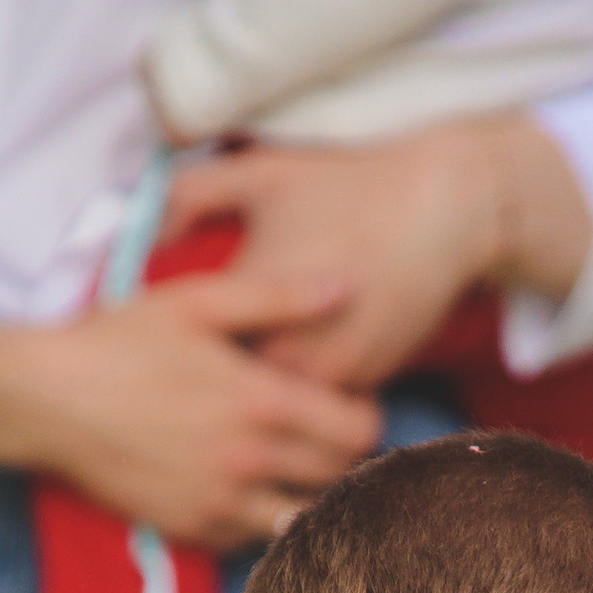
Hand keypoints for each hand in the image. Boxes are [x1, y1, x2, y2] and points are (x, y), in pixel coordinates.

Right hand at [0, 267, 381, 544]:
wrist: (45, 400)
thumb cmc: (118, 341)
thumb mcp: (196, 302)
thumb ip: (277, 297)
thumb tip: (347, 286)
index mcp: (261, 402)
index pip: (359, 431)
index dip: (365, 417)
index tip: (349, 404)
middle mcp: (249, 462)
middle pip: (340, 479)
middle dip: (346, 459)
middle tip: (330, 437)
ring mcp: (221, 504)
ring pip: (303, 519)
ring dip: (311, 497)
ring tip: (299, 470)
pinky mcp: (192, 530)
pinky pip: (255, 539)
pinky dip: (266, 520)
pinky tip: (255, 491)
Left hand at [163, 118, 592, 388]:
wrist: (442, 208)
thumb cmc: (347, 185)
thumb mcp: (258, 174)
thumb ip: (190, 197)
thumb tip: (150, 233)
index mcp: (250, 305)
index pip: (192, 362)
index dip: (172, 370)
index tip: (157, 371)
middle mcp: (290, 353)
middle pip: (232, 402)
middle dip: (212, 405)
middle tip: (183, 409)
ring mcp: (332, 376)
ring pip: (280, 418)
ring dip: (261, 417)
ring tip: (230, 417)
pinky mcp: (367, 385)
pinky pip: (321, 415)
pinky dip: (303, 412)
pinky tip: (287, 402)